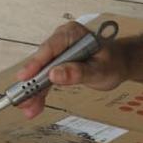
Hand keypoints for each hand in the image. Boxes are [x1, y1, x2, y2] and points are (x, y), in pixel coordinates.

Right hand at [13, 20, 127, 118]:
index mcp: (72, 33)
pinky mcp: (56, 63)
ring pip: (40, 72)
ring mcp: (58, 51)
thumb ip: (78, 72)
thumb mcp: (99, 70)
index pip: (50, 48)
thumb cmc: (112, 63)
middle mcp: (61, 39)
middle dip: (32, 83)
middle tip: (24, 102)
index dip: (35, 64)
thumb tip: (54, 74)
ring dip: (34, 91)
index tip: (24, 77)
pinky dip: (41, 92)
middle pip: (41, 62)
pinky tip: (35, 105)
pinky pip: (45, 77)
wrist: (119, 65)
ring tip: (29, 109)